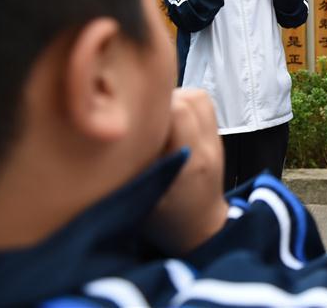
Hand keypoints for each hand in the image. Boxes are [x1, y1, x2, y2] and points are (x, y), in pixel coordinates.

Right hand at [144, 88, 227, 255]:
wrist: (201, 230)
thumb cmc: (165, 221)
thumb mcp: (141, 198)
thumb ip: (132, 166)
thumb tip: (110, 132)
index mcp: (192, 163)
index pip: (179, 111)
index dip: (152, 108)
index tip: (133, 120)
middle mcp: (208, 147)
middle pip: (190, 98)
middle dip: (162, 101)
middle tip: (142, 118)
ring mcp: (216, 140)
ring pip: (198, 97)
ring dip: (174, 100)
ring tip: (155, 118)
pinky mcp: (216, 136)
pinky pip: (203, 105)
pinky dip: (183, 105)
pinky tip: (167, 121)